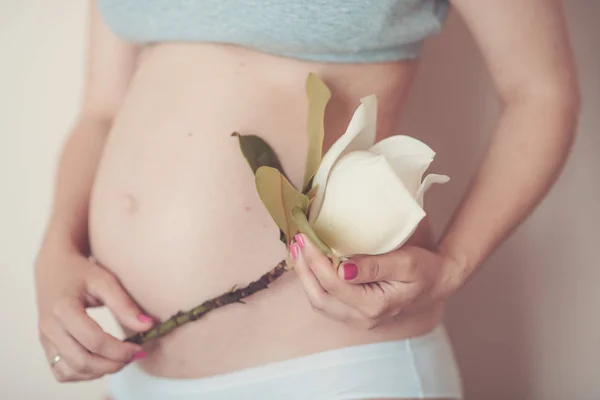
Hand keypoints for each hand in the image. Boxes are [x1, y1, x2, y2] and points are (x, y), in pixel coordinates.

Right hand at [35, 247, 153, 381]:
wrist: (54, 267)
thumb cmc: (82, 272)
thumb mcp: (105, 280)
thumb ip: (124, 304)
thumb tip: (147, 326)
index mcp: (63, 309)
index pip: (94, 340)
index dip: (119, 350)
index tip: (139, 348)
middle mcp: (50, 328)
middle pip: (82, 360)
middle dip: (112, 364)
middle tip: (133, 356)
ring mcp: (45, 339)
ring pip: (70, 371)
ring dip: (98, 372)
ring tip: (120, 360)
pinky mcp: (46, 345)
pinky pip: (61, 372)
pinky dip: (82, 374)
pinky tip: (100, 362)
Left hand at [290, 234, 462, 329]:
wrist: (437, 284)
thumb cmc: (424, 269)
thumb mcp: (405, 263)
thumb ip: (375, 266)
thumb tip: (342, 268)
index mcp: (373, 306)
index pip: (333, 284)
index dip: (315, 260)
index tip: (305, 237)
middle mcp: (361, 318)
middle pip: (319, 298)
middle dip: (303, 269)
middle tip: (296, 242)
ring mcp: (356, 319)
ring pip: (319, 302)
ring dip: (305, 276)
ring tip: (298, 251)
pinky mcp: (354, 314)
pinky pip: (326, 301)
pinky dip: (314, 282)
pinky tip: (310, 264)